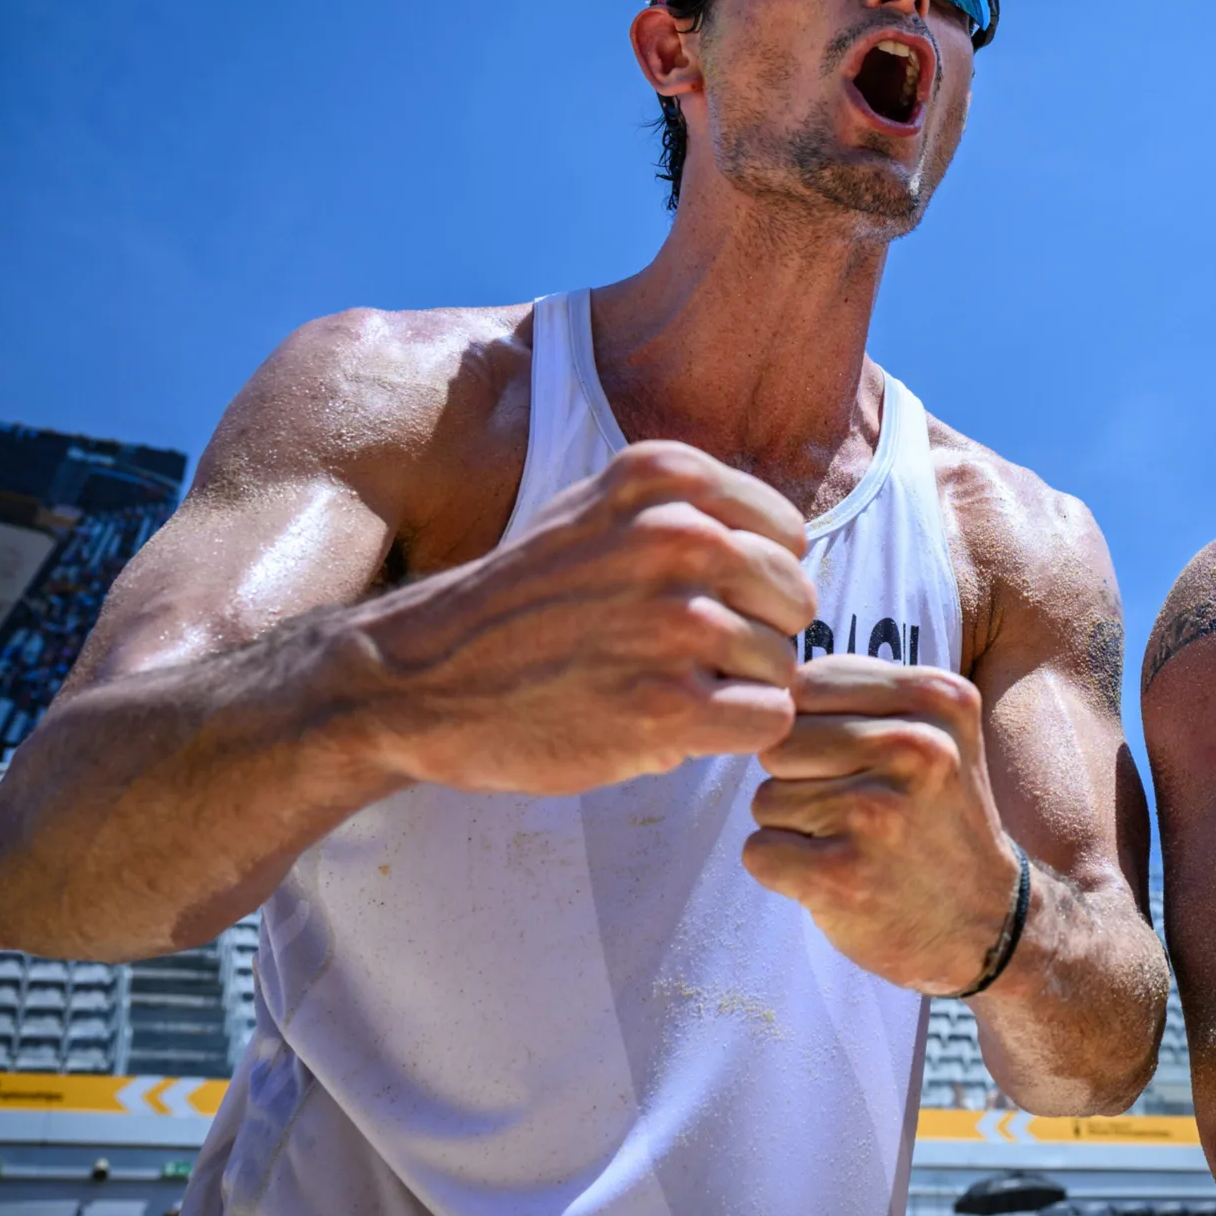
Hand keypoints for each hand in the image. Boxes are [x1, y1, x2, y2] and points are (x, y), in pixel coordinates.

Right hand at [353, 440, 817, 793]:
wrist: (421, 679)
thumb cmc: (523, 601)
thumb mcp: (595, 510)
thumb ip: (691, 509)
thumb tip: (791, 545)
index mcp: (666, 480)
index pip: (787, 536)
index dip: (753, 581)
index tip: (696, 602)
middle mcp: (678, 536)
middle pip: (794, 600)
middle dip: (754, 637)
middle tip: (679, 658)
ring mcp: (675, 622)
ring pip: (783, 665)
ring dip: (735, 691)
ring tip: (661, 688)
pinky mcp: (670, 706)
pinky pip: (772, 719)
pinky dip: (735, 735)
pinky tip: (675, 726)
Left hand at [744, 655, 1023, 994]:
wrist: (987, 922)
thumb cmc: (941, 818)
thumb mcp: (936, 731)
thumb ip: (861, 693)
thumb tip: (770, 684)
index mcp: (937, 698)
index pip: (807, 685)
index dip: (813, 727)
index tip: (856, 763)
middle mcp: (914, 748)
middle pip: (780, 742)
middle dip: (799, 779)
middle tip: (855, 811)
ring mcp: (876, 813)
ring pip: (766, 797)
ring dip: (794, 828)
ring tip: (854, 844)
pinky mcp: (842, 875)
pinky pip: (759, 850)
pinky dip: (784, 871)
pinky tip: (836, 877)